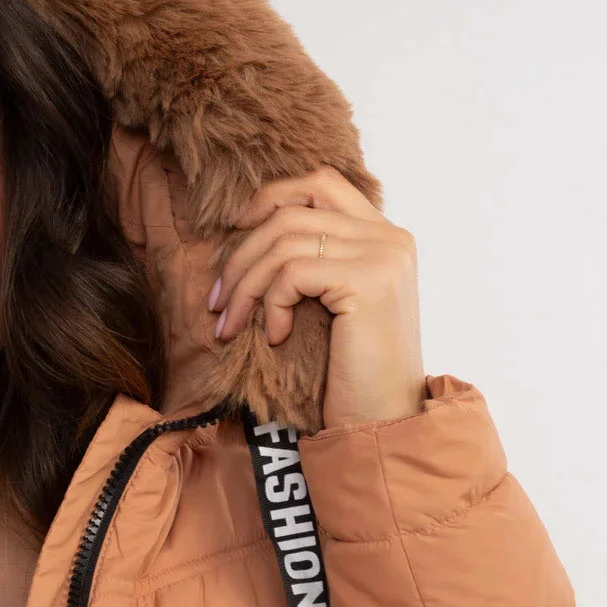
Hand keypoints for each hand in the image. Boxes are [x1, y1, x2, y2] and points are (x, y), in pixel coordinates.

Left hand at [208, 167, 424, 431]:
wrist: (383, 422)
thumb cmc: (351, 374)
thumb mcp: (332, 307)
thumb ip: (314, 264)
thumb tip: (249, 234)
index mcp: (384, 236)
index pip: (319, 184)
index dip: (269, 199)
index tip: (235, 234)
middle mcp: (389, 237)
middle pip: (292, 211)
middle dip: (241, 255)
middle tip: (216, 303)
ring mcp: (382, 256)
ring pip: (284, 242)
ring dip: (245, 287)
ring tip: (231, 327)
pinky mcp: (367, 283)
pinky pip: (292, 274)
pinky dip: (270, 304)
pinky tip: (275, 337)